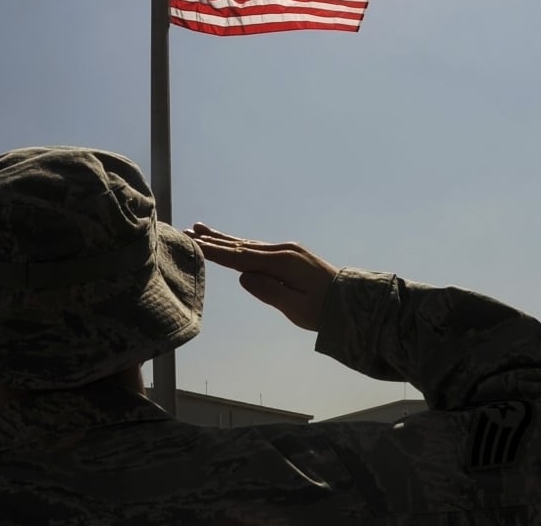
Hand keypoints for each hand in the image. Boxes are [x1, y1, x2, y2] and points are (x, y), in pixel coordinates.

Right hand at [186, 223, 338, 331]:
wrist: (351, 301)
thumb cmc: (324, 310)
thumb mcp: (296, 308)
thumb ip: (269, 291)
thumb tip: (243, 277)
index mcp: (282, 263)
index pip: (241, 257)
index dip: (215, 251)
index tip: (194, 243)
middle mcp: (283, 251)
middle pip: (241, 245)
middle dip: (214, 239)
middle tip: (189, 230)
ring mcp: (287, 250)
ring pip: (248, 243)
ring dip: (224, 239)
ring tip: (202, 229)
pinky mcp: (290, 254)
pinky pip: (258, 247)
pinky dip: (240, 244)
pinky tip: (231, 243)